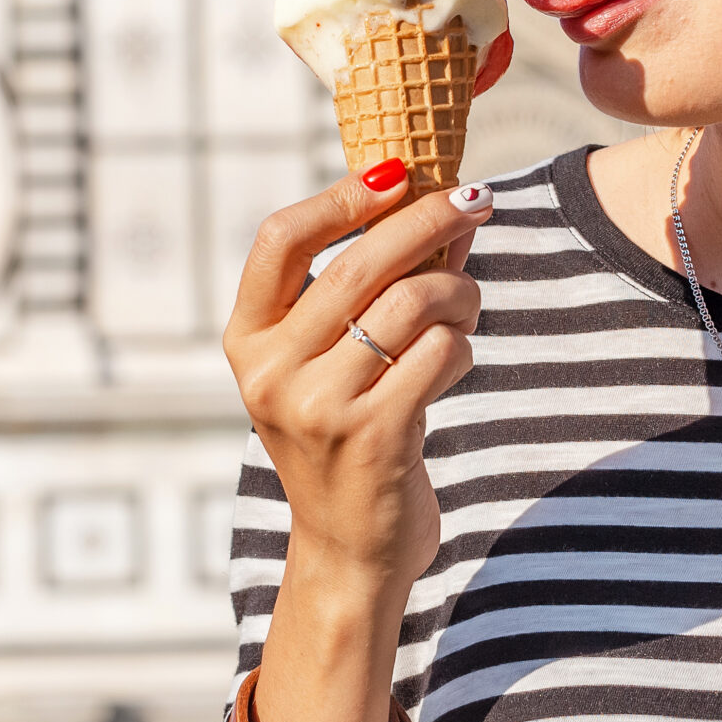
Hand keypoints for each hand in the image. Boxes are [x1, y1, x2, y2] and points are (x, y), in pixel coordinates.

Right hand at [222, 165, 488, 721]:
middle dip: (426, 221)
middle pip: (359, 264)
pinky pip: (439, 354)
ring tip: (468, 303)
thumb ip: (369, 287)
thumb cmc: (347, 436)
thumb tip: (438, 200)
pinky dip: (461, 345)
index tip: (396, 168)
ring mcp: (319, 408)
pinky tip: (454, 360)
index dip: (340, 196)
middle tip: (474, 199)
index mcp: (247, 341)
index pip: (280, 239)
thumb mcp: (329, 362)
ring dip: (458, 291)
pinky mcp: (373, 438)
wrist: (349, 552)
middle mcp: (271, 372)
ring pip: (410, 304)